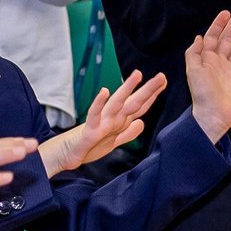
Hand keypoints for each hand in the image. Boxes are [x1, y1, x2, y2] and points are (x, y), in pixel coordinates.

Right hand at [41, 69, 168, 173]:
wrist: (66, 155)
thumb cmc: (88, 146)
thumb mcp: (113, 141)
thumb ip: (128, 133)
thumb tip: (142, 124)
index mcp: (118, 121)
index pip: (138, 106)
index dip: (152, 95)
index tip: (164, 81)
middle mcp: (111, 118)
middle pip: (132, 102)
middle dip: (147, 90)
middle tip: (162, 76)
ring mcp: (100, 122)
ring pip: (116, 104)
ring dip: (127, 89)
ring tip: (137, 75)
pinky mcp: (89, 131)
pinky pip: (94, 116)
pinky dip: (99, 104)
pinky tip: (104, 92)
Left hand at [181, 7, 230, 142]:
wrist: (213, 115)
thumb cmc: (202, 94)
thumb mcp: (193, 70)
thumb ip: (194, 53)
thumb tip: (199, 37)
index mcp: (207, 60)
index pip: (212, 37)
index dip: (218, 25)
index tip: (225, 13)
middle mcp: (219, 64)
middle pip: (227, 40)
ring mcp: (230, 73)